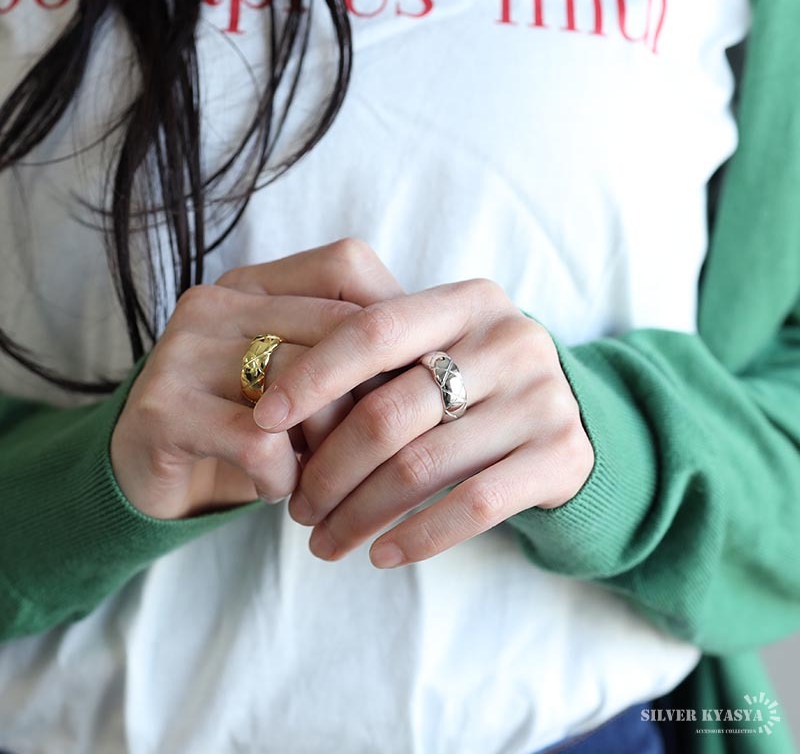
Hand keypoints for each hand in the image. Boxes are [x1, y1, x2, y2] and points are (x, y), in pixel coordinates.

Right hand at [110, 239, 403, 519]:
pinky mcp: (162, 408)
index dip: (392, 325)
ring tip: (326, 476)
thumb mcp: (302, 381)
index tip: (407, 381)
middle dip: (372, 397)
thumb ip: (353, 355)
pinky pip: (260, 439)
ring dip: (332, 445)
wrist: (150, 473)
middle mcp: (216, 301)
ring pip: (303, 383)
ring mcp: (183, 349)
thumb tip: (435, 360)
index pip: (347, 267)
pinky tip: (279, 489)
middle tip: (378, 448)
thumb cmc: (247, 426)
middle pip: (337, 328)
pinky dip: (285, 476)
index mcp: (254, 283)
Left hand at [252, 277, 594, 567]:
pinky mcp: (562, 455)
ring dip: (360, 513)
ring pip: (423, 466)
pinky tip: (382, 555)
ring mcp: (541, 397)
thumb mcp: (439, 350)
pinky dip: (418, 536)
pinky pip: (474, 504)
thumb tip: (274, 408)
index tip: (262, 418)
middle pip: (390, 411)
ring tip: (324, 540)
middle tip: (298, 508)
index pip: (374, 330)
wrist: (572, 418)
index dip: (312, 375)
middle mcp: (509, 340)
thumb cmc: (475, 384)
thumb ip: (378, 360)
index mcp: (466, 302)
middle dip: (329, 469)